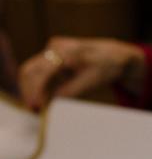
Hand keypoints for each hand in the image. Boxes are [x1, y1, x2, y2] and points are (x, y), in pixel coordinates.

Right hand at [19, 38, 145, 111]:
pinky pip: (39, 73)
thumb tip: (52, 103)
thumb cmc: (106, 67)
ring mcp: (52, 50)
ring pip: (32, 72)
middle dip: (29, 92)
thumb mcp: (92, 82)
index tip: (36, 108)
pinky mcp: (52, 57)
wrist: (114, 55)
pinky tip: (44, 101)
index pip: (41, 72)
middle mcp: (55, 47)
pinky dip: (39, 87)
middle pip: (30, 70)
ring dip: (32, 90)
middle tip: (34, 111)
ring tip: (39, 109)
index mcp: (66, 51)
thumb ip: (71, 91)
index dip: (35, 91)